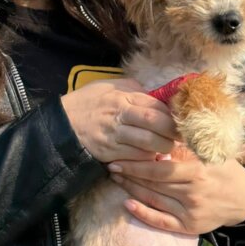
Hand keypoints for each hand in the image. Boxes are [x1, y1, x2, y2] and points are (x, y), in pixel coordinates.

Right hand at [61, 78, 176, 162]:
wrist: (62, 125)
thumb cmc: (88, 103)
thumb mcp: (109, 87)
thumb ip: (134, 90)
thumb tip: (158, 97)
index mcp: (122, 97)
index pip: (156, 106)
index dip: (173, 115)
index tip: (183, 121)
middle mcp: (119, 116)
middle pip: (156, 124)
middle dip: (173, 132)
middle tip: (182, 136)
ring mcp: (114, 137)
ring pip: (148, 145)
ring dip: (163, 148)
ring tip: (168, 147)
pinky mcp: (110, 153)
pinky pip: (136, 158)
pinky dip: (147, 158)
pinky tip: (151, 155)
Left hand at [107, 155, 244, 233]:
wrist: (244, 199)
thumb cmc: (224, 169)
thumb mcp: (211, 153)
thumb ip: (187, 147)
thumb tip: (159, 132)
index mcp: (198, 172)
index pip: (160, 168)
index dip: (137, 164)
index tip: (119, 158)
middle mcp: (193, 193)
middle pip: (153, 184)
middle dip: (129, 175)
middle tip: (111, 166)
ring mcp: (191, 211)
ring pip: (154, 200)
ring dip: (132, 190)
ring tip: (116, 180)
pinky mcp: (190, 226)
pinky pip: (162, 222)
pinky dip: (144, 214)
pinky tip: (127, 205)